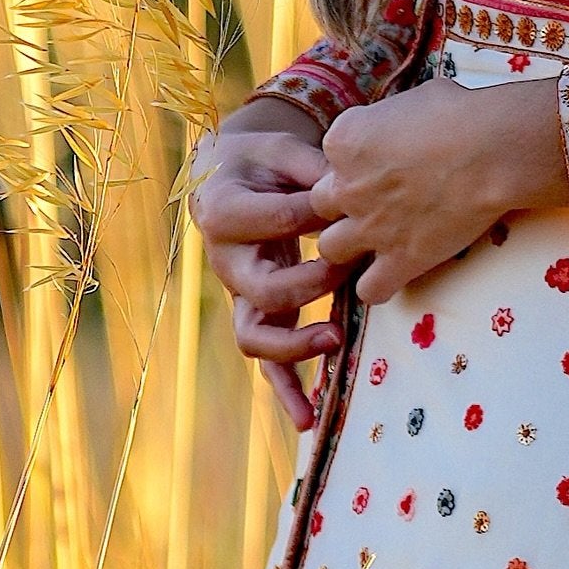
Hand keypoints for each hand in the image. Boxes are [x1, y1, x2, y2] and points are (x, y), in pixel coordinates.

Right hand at [188, 102, 353, 429]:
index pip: (267, 218)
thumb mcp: (280, 148)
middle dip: (304, 285)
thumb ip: (309, 165)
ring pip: (254, 335)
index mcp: (224, 210)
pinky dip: (285, 391)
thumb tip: (344, 188)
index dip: (306, 216)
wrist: (229, 177)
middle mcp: (225, 260)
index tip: (340, 207)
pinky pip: (266, 360)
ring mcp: (240, 294)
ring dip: (294, 348)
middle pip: (259, 287)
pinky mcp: (258, 314)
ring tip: (334, 343)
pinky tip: (308, 420)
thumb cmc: (262, 161)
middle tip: (342, 273)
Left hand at [310, 75, 568, 303]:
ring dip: (348, 246)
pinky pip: (370, 289)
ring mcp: (370, 227)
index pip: (331, 158)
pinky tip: (392, 276)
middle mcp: (347, 186)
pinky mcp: (401, 259)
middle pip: (322, 204)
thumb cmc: (460, 114)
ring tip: (375, 242)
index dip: (355, 163)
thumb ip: (388, 121)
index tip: (382, 163)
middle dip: (343, 205)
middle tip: (376, 202)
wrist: (493, 151)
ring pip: (331, 249)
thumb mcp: (410, 100)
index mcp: (344, 141)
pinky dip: (377, 287)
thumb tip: (399, 129)